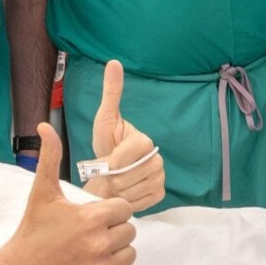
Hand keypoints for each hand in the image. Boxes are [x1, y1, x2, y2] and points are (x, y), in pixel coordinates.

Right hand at [3, 119, 135, 264]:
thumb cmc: (34, 229)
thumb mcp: (42, 192)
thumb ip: (50, 157)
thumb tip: (44, 126)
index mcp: (92, 218)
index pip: (124, 208)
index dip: (109, 210)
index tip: (90, 215)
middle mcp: (100, 244)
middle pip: (129, 230)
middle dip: (112, 229)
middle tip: (88, 233)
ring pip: (129, 253)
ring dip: (116, 250)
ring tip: (90, 248)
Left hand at [80, 60, 165, 212]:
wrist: (107, 173)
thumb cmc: (104, 145)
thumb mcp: (104, 119)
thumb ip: (111, 93)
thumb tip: (114, 62)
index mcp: (145, 141)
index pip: (126, 156)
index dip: (111, 162)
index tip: (105, 159)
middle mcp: (158, 159)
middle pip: (128, 176)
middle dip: (113, 178)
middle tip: (109, 173)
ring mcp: (161, 177)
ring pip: (133, 191)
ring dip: (118, 191)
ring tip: (116, 182)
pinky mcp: (159, 194)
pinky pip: (140, 202)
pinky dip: (127, 200)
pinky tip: (124, 191)